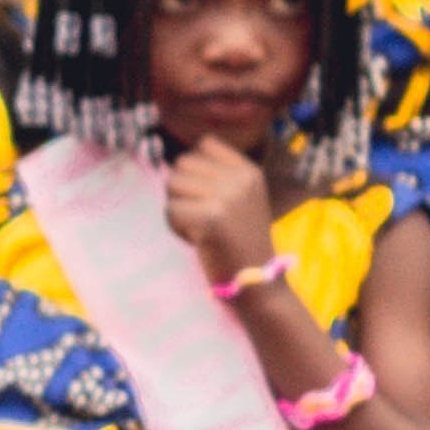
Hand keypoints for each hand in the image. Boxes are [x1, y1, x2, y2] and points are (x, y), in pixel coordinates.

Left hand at [161, 137, 279, 284]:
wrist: (259, 286)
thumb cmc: (241, 243)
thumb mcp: (241, 199)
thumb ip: (216, 176)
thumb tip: (175, 159)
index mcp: (249, 171)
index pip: (204, 144)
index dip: (195, 169)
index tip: (208, 196)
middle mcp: (241, 179)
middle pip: (182, 164)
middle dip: (183, 191)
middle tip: (203, 218)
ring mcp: (228, 197)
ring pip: (172, 184)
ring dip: (177, 209)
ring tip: (201, 228)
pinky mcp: (212, 217)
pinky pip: (170, 210)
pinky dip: (176, 228)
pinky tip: (197, 240)